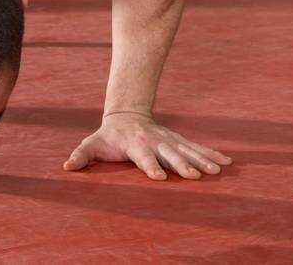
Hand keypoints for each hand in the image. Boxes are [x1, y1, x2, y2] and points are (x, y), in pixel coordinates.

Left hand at [64, 111, 231, 179]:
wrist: (126, 114)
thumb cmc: (108, 136)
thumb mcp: (93, 144)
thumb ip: (81, 155)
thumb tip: (66, 167)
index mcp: (135, 145)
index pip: (143, 157)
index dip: (150, 166)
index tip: (159, 177)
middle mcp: (155, 142)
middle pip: (170, 155)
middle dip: (182, 165)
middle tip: (194, 176)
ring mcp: (169, 140)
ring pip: (188, 150)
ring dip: (202, 160)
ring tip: (218, 170)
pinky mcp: (178, 141)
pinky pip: (197, 147)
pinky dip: (211, 154)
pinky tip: (226, 161)